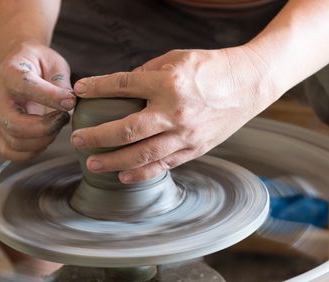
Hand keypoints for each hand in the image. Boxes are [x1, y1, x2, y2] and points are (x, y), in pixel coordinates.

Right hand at [0, 41, 74, 160]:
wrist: (20, 63)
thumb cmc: (40, 63)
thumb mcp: (54, 63)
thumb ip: (61, 83)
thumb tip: (69, 103)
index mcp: (9, 73)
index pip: (25, 87)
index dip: (50, 97)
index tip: (71, 101)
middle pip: (14, 124)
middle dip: (45, 128)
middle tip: (63, 118)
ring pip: (14, 141)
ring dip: (42, 140)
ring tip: (57, 126)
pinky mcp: (2, 130)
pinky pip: (10, 151)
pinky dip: (31, 152)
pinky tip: (46, 138)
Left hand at [71, 47, 278, 182]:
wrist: (251, 83)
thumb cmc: (213, 67)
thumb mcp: (178, 59)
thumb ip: (147, 72)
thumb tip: (121, 87)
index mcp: (168, 83)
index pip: (122, 85)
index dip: (96, 88)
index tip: (79, 91)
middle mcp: (174, 111)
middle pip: (126, 130)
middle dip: (97, 136)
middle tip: (77, 141)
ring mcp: (186, 134)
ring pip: (142, 155)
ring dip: (113, 161)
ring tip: (93, 164)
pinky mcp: (195, 149)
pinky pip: (164, 165)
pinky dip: (142, 172)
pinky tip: (123, 175)